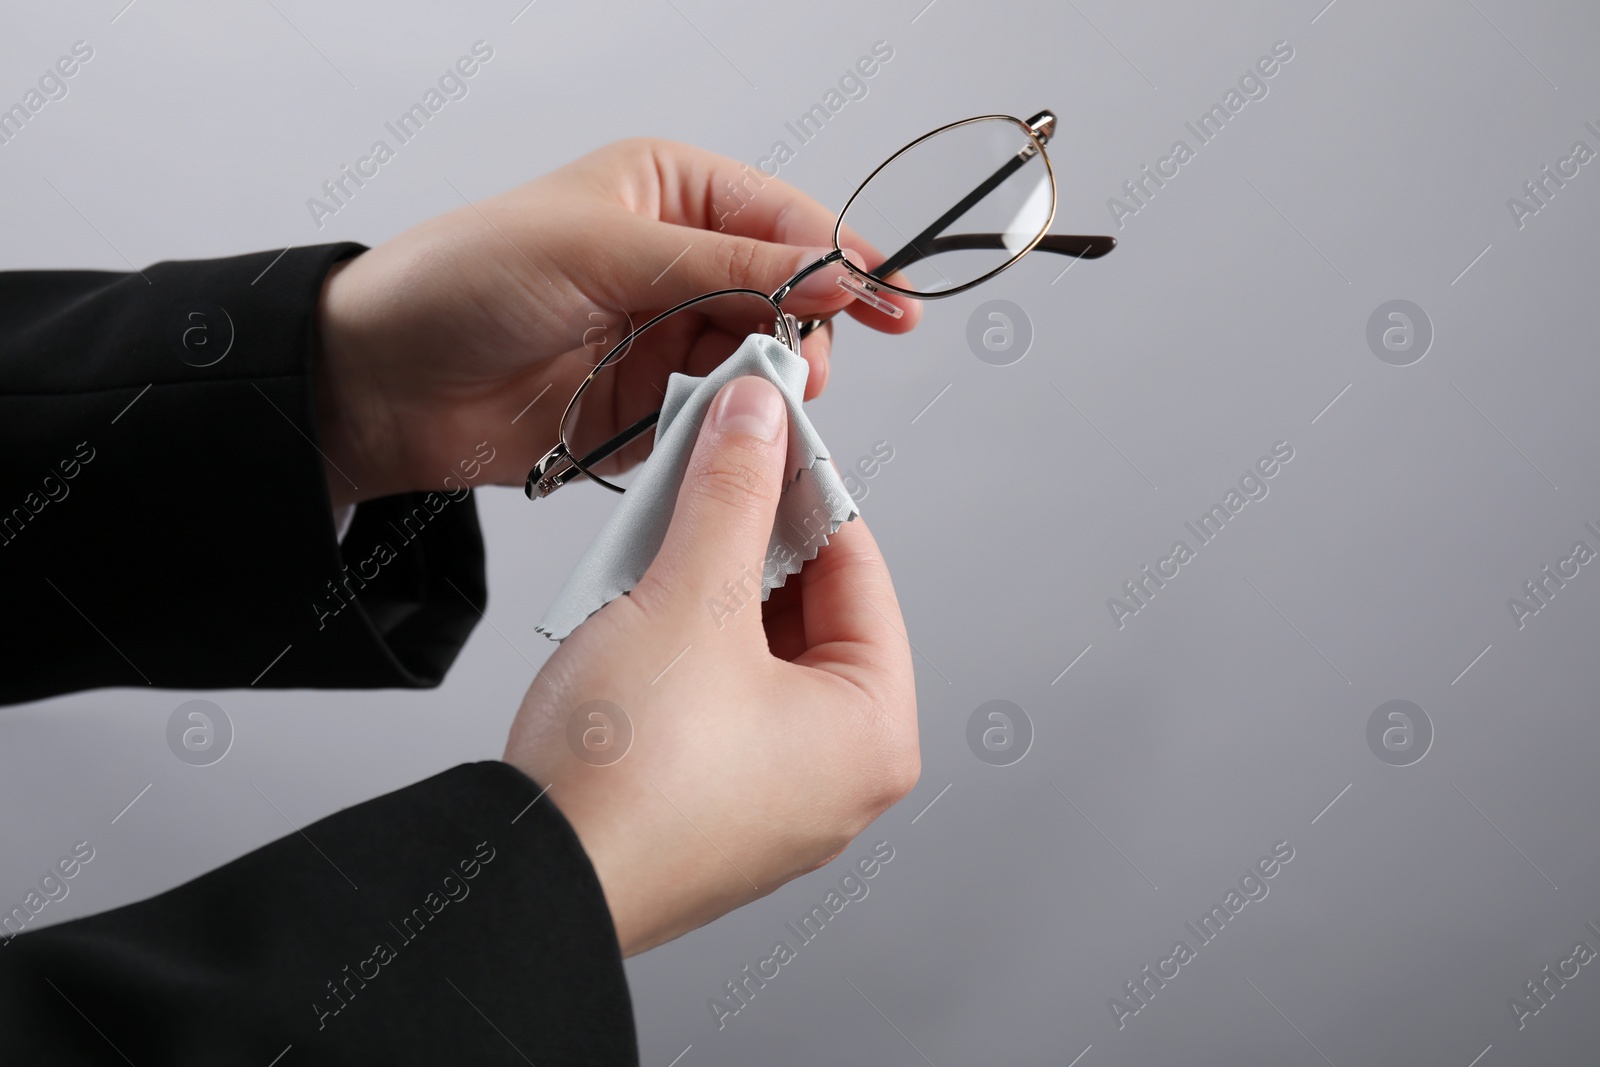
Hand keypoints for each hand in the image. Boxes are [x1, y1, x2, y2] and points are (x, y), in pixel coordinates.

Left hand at [314, 138, 921, 507]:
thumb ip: (725, 264)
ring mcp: (659, 338)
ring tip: (754, 404)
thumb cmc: (461, 281)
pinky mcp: (644, 408)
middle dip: (805, 332)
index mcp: (666, 195)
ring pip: (754, 364)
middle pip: (783, 297)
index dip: (842, 260)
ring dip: (763, 388)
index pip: (783, 218)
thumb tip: (829, 271)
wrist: (379, 385)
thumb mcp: (601, 248)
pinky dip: (721, 433)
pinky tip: (715, 438)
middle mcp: (672, 264)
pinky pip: (711, 422)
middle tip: (806, 370)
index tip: (890, 302)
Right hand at [501, 375, 919, 955]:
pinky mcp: (714, 809)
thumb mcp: (689, 598)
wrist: (530, 882)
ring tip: (662, 534)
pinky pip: (719, 699)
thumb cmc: (626, 776)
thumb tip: (758, 421)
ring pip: (758, 654)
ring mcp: (777, 799)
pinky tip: (639, 604)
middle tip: (710, 471)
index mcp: (873, 733)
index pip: (858, 570)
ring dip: (709, 586)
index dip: (805, 486)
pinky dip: (686, 645)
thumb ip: (731, 493)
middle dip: (749, 538)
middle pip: (811, 612)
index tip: (767, 433)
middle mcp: (840, 776)